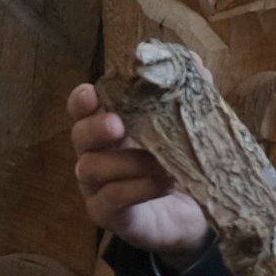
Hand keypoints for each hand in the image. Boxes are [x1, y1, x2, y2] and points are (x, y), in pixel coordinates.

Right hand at [68, 83, 209, 256]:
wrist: (197, 216)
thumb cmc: (183, 166)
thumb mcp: (189, 128)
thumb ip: (187, 95)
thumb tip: (193, 60)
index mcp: (109, 128)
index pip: (82, 110)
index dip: (81, 100)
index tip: (91, 93)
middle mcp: (96, 155)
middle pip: (79, 137)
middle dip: (95, 128)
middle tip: (118, 126)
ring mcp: (97, 188)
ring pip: (92, 169)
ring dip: (128, 162)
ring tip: (163, 163)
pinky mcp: (107, 215)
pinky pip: (111, 200)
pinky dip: (136, 189)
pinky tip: (162, 182)